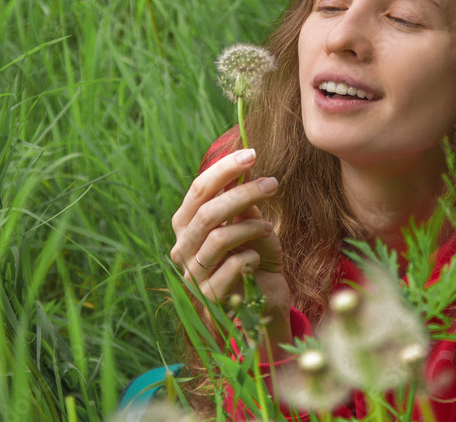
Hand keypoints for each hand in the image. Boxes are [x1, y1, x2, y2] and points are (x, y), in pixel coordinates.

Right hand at [170, 148, 291, 351]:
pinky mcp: (210, 296)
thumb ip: (242, 202)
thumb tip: (245, 168)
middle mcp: (182, 248)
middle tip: (272, 184)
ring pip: (218, 238)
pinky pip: (232, 266)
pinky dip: (250, 257)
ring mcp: (193, 274)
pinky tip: (258, 259)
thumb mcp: (249, 224)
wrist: (262, 301)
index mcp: (186, 225)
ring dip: (249, 227)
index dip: (223, 170)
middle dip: (242, 194)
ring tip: (270, 226)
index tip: (251, 154)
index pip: (198, 190)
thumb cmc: (254, 256)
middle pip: (207, 212)